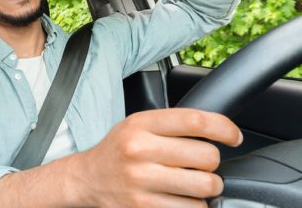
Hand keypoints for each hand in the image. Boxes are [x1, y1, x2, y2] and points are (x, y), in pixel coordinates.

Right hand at [71, 108, 242, 206]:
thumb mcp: (137, 125)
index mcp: (140, 125)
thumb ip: (171, 124)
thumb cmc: (118, 151)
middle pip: (207, 156)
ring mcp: (141, 181)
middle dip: (212, 163)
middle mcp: (139, 151)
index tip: (234, 137)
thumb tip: (219, 130)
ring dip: (207, 187)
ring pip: (206, 186)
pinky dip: (194, 205)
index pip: (195, 121)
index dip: (224, 129)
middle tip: (200, 165)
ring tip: (192, 183)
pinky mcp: (144, 207)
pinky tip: (180, 198)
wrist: (87, 179)